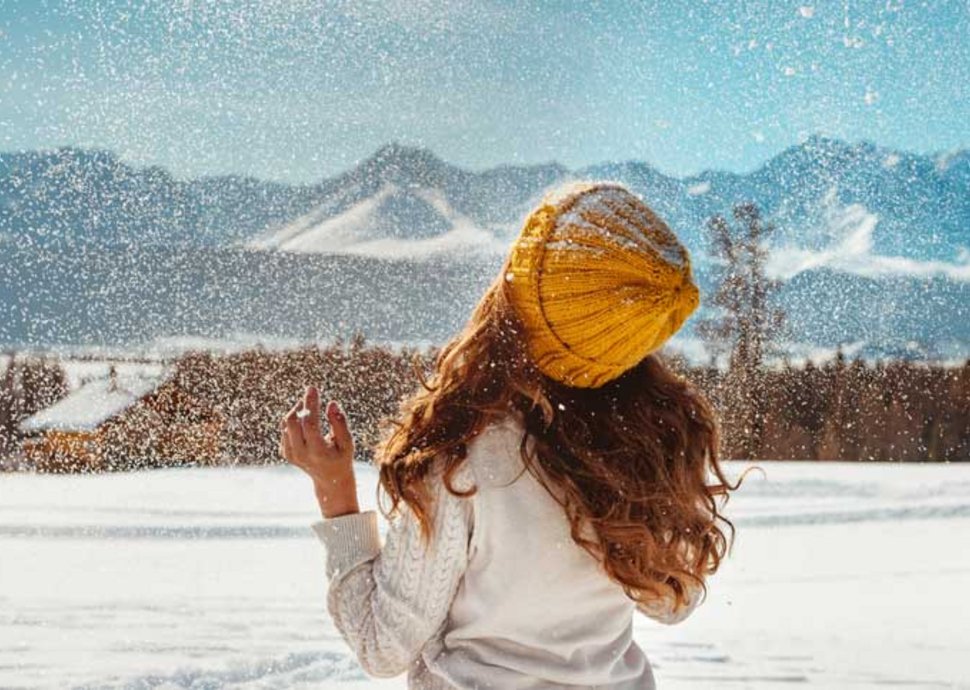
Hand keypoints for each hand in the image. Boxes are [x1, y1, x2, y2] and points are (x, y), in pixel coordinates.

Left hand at [279, 385, 358, 517]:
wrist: (329, 479)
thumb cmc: (341, 457)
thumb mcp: (347, 442)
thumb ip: (340, 424)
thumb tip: (331, 404)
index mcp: (317, 452)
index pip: (309, 423)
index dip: (310, 404)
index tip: (313, 389)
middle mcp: (300, 454)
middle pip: (292, 421)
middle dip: (301, 405)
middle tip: (311, 394)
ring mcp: (290, 454)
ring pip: (286, 424)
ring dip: (298, 411)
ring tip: (311, 408)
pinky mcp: (285, 452)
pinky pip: (285, 429)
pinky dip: (295, 420)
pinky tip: (306, 421)